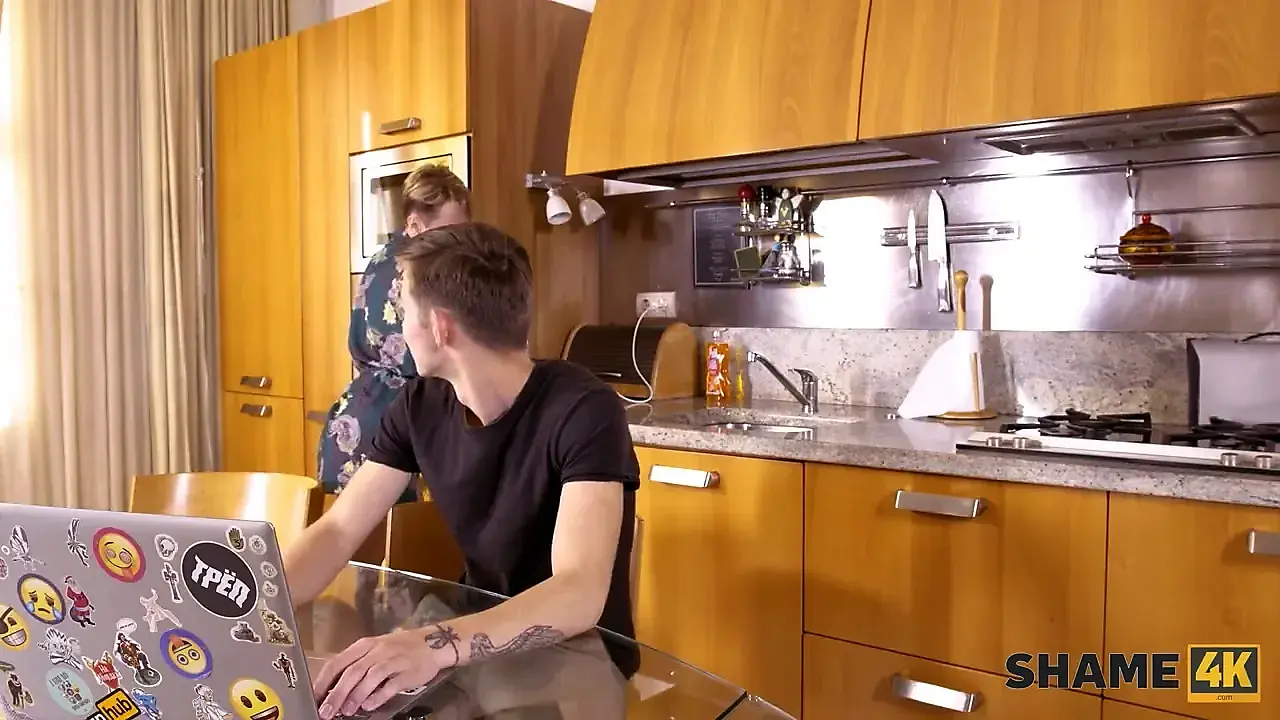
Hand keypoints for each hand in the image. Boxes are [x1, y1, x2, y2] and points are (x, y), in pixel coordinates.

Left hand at [312, 627, 449, 717]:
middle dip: (336, 694)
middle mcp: (377, 651)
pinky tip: (369, 705)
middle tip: (327, 711)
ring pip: (369, 678)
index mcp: (364, 645)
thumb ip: (357, 666)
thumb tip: (334, 688)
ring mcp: (392, 660)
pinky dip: (377, 696)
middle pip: (351, 672)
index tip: (314, 698)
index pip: (337, 662)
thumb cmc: (400, 648)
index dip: (324, 682)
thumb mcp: (375, 650)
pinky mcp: (407, 671)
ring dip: (355, 696)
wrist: (433, 643)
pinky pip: (389, 685)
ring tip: (347, 711)